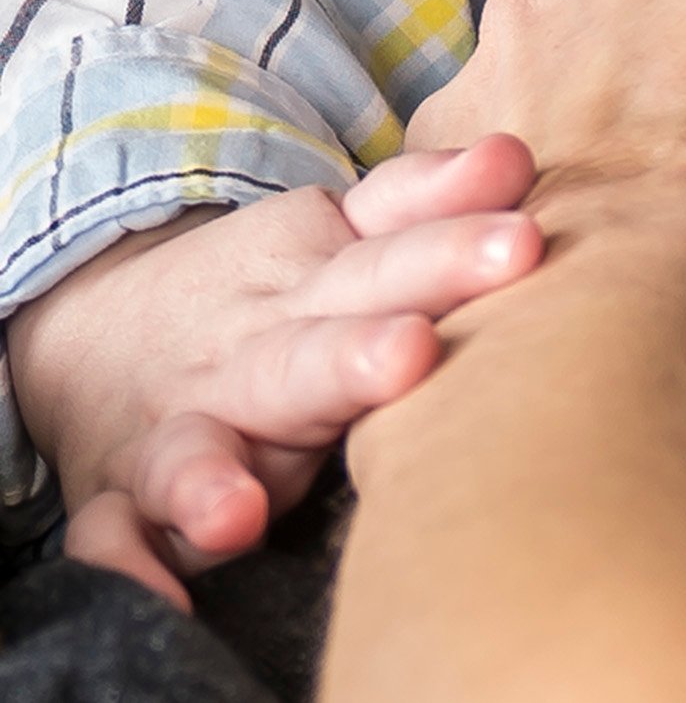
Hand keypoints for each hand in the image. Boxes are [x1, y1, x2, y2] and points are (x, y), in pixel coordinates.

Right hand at [9, 137, 538, 606]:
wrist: (103, 323)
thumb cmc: (281, 293)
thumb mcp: (348, 233)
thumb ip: (431, 202)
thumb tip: (516, 157)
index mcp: (318, 279)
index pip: (390, 250)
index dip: (450, 244)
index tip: (520, 235)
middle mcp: (250, 352)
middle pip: (307, 354)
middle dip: (355, 359)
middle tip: (412, 354)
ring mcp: (183, 425)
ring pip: (194, 450)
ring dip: (213, 479)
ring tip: (244, 509)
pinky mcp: (123, 498)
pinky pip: (113, 535)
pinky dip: (126, 561)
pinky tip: (158, 589)